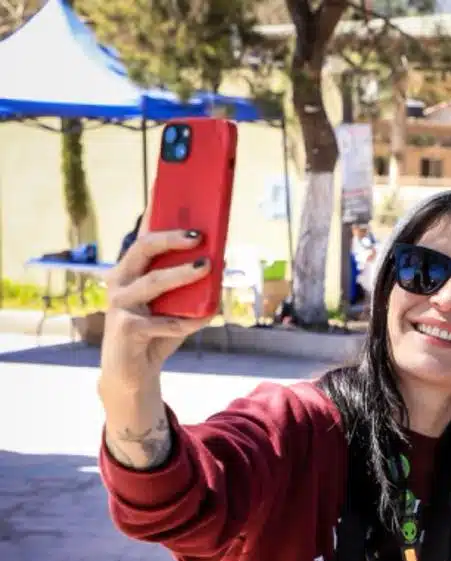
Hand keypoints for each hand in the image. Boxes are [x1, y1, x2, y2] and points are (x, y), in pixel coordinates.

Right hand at [99, 228, 213, 396]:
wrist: (133, 372)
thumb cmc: (157, 332)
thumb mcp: (176, 305)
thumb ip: (192, 287)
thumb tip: (219, 261)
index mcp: (130, 269)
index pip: (142, 234)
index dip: (153, 212)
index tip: (166, 188)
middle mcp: (120, 281)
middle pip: (143, 249)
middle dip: (171, 238)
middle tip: (199, 235)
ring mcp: (120, 303)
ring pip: (154, 282)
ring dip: (182, 274)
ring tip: (206, 267)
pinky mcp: (126, 328)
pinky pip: (165, 321)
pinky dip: (188, 320)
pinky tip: (204, 318)